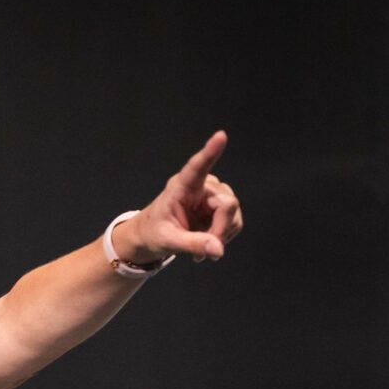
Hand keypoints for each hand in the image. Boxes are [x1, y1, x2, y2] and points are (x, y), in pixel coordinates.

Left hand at [115, 131, 243, 264]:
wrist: (154, 236)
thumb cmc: (154, 233)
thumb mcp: (168, 241)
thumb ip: (192, 244)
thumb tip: (218, 250)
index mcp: (181, 186)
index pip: (197, 167)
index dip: (210, 152)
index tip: (220, 136)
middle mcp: (201, 185)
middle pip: (226, 204)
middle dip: (219, 230)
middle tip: (203, 253)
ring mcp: (213, 194)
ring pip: (233, 214)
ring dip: (220, 235)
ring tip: (199, 248)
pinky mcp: (220, 205)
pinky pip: (234, 222)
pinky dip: (223, 237)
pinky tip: (207, 242)